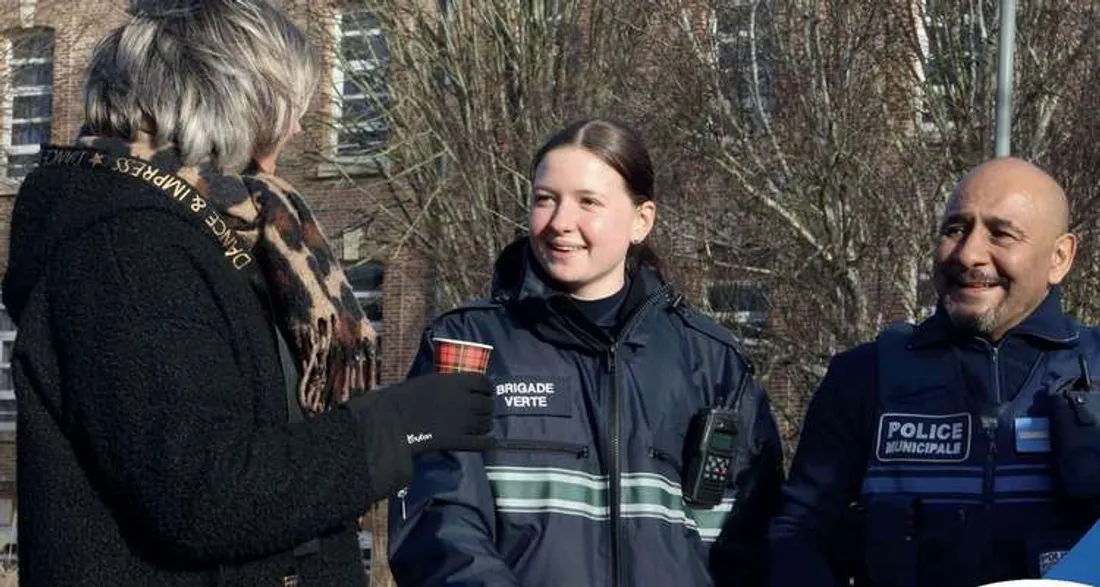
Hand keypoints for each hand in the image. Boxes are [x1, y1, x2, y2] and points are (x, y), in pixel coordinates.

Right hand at [377, 372, 494, 453]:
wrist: (392, 420)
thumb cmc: (404, 397)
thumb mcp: (430, 382)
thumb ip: (449, 385)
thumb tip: (458, 389)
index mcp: (457, 382)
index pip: (485, 383)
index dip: (487, 389)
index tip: (484, 393)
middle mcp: (466, 400)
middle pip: (488, 404)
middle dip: (485, 409)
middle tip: (479, 413)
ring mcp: (464, 421)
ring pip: (486, 423)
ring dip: (484, 425)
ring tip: (478, 427)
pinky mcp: (459, 440)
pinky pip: (482, 442)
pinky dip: (486, 442)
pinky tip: (486, 442)